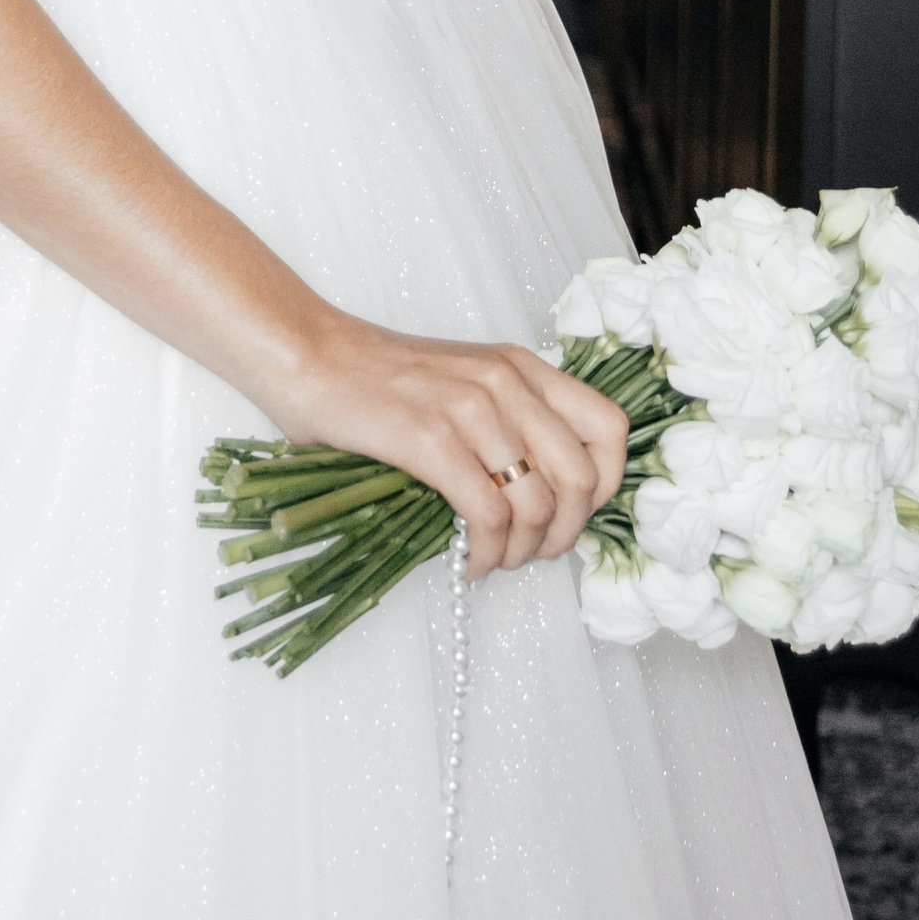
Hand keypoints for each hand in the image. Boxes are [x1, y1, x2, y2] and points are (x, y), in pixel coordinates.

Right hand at [264, 313, 629, 580]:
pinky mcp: (431, 440)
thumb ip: (509, 418)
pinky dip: (485, 553)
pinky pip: (487, 515)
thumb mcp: (464, 380)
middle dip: (565, 534)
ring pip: (538, 504)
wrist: (308, 356)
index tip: (572, 514)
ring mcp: (471, 409)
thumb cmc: (378, 379)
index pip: (610, 429)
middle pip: (583, 478)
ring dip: (522, 551)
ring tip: (493, 560)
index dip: (606, 486)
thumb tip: (546, 495)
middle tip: (532, 553)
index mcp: (521, 367)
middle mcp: (507, 382)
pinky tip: (466, 562)